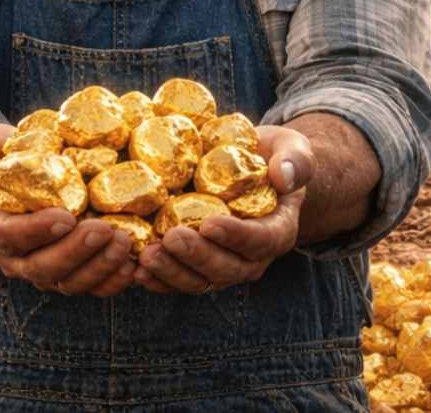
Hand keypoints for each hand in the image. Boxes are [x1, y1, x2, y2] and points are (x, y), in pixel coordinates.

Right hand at [0, 124, 138, 296]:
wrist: (2, 175)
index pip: (7, 237)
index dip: (35, 232)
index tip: (64, 217)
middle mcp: (12, 256)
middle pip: (42, 268)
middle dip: (76, 252)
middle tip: (105, 229)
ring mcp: (40, 266)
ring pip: (68, 282)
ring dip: (98, 268)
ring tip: (125, 242)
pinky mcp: (67, 269)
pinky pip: (88, 284)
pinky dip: (112, 279)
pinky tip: (134, 264)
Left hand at [136, 124, 311, 293]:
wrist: (256, 172)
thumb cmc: (273, 157)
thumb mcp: (293, 148)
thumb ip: (295, 160)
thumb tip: (283, 176)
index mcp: (278, 231)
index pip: (261, 241)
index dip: (236, 236)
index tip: (210, 223)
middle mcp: (252, 257)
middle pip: (227, 268)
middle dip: (197, 257)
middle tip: (172, 237)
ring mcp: (223, 266)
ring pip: (199, 280)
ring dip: (172, 272)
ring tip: (147, 256)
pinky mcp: (196, 266)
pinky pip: (178, 280)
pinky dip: (158, 278)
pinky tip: (135, 269)